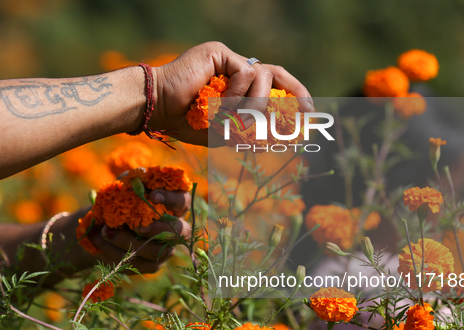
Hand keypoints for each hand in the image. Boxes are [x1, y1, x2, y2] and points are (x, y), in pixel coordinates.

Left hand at [78, 189, 191, 273]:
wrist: (101, 223)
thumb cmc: (119, 199)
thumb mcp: (123, 186)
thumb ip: (133, 180)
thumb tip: (142, 176)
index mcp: (173, 206)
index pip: (183, 201)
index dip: (172, 199)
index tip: (153, 196)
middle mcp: (175, 229)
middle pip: (180, 232)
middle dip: (156, 228)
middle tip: (136, 226)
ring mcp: (165, 249)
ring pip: (156, 251)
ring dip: (128, 241)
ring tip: (105, 231)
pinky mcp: (150, 265)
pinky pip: (137, 263)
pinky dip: (114, 251)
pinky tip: (99, 240)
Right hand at [151, 41, 313, 146]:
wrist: (157, 109)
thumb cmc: (183, 122)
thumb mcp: (221, 133)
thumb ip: (245, 135)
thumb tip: (274, 142)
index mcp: (237, 87)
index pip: (272, 87)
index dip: (291, 99)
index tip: (306, 115)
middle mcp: (234, 70)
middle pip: (276, 73)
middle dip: (295, 91)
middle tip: (306, 110)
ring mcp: (227, 59)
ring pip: (263, 76)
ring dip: (259, 104)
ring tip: (243, 120)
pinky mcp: (219, 53)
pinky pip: (245, 73)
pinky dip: (239, 94)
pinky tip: (222, 106)